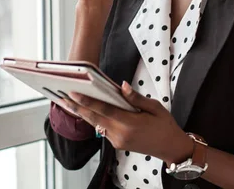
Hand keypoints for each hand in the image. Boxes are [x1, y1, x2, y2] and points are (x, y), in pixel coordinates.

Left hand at [63, 82, 192, 164]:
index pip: (104, 110)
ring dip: (83, 113)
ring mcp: (117, 141)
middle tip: (63, 96)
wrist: (170, 148)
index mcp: (131, 123)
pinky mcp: (117, 144)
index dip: (87, 101)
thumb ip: (136, 98)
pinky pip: (102, 129)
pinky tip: (86, 110)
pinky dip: (93, 119)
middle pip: (94, 118)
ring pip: (96, 124)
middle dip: (77, 107)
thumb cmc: (165, 125)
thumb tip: (122, 85)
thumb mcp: (155, 107)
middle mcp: (121, 134)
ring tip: (69, 102)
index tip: (73, 93)